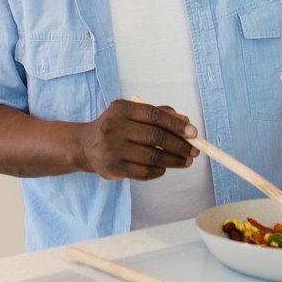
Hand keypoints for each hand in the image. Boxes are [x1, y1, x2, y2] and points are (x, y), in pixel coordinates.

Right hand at [78, 99, 197, 180]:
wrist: (86, 146)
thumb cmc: (117, 127)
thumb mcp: (132, 114)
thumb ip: (159, 114)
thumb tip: (186, 122)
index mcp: (121, 109)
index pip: (154, 115)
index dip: (176, 124)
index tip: (193, 133)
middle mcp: (115, 127)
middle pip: (155, 136)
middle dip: (180, 145)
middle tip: (194, 151)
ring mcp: (113, 148)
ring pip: (152, 156)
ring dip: (173, 160)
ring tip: (186, 161)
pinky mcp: (113, 167)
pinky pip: (143, 172)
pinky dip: (158, 171)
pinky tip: (164, 168)